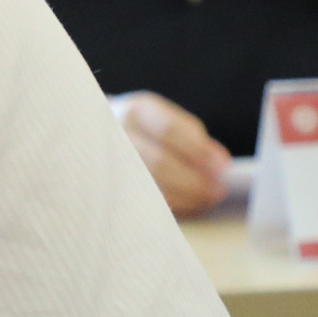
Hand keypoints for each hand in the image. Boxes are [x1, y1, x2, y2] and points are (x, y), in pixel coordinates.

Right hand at [111, 92, 231, 215]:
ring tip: (206, 200)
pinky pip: (143, 201)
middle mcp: (118, 135)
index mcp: (136, 111)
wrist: (94, 134)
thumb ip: (192, 136)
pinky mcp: (109, 188)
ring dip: (185, 197)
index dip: (200, 150)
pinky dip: (169, 205)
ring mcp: (109, 163)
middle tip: (218, 191)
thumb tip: (220, 162)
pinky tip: (186, 205)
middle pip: (160, 162)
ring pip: (151, 186)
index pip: (170, 130)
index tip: (223, 166)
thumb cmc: (141, 128)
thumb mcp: (162, 118)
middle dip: (195, 180)